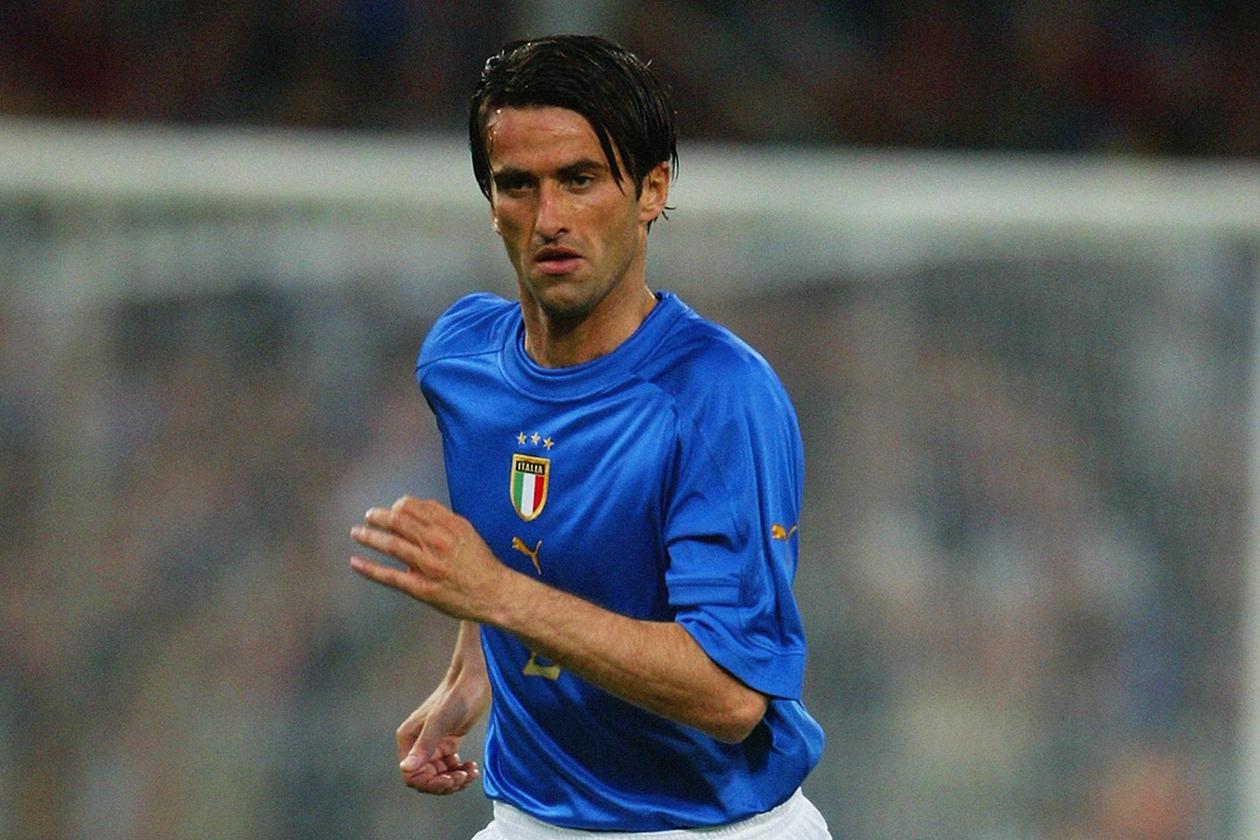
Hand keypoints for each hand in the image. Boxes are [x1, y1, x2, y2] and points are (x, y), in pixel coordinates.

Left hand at [350, 496, 506, 621]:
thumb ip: (443, 518)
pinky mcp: (423, 589)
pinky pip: (391, 577)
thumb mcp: (467, 532)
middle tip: (368, 516)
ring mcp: (429, 566)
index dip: (396, 506)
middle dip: (378, 517)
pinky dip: (370, 569)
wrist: (496, 593)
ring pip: (392, 545)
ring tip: (356, 533)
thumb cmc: (481, 563)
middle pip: (399, 521)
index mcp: (449, 526)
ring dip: (369, 537)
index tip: (391, 510)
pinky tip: (355, 562)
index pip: (413, 506)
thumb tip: (418, 507)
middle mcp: (438, 542)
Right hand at [395, 671, 489, 794]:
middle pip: (426, 778)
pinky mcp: (448, 743)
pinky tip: (472, 767)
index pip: (411, 775)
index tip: (450, 779)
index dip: (429, 783)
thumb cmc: (457, 696)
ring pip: (439, 775)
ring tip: (470, 773)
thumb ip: (424, 746)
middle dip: (445, 782)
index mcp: (408, 739)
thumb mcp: (440, 721)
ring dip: (455, 779)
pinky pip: (450, 767)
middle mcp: (417, 743)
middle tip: (463, 777)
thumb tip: (406, 767)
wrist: (475, 680)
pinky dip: (461, 771)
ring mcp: (434, 744)